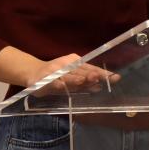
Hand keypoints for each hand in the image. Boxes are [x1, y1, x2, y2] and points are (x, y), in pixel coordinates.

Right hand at [0, 46, 119, 93]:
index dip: (102, 73)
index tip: (116, 78)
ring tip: (84, 81)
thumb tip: (100, 86)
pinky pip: (52, 82)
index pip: (91, 68)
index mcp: (74, 62)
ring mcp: (55, 70)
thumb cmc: (56, 77)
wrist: (32, 73)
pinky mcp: (45, 78)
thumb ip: (84, 84)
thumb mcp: (71, 79)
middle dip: (91, 75)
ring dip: (75, 78)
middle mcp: (66, 64)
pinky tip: (63, 87)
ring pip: (68, 75)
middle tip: (99, 78)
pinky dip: (58, 84)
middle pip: (81, 70)